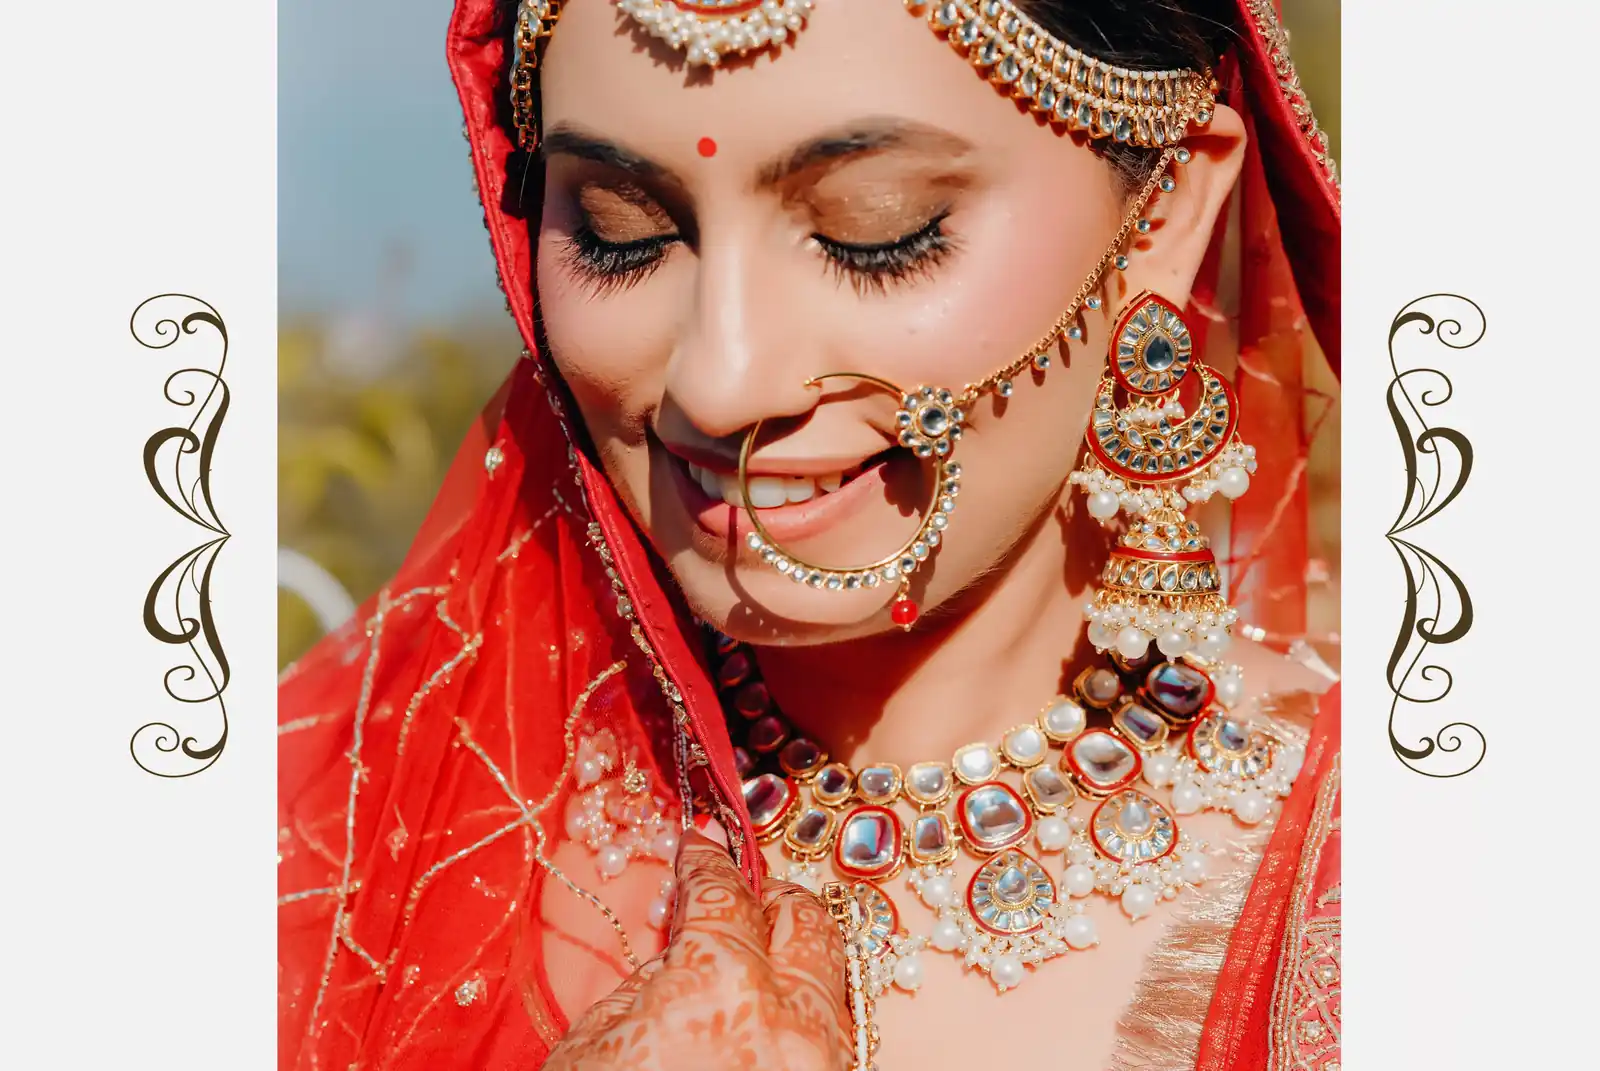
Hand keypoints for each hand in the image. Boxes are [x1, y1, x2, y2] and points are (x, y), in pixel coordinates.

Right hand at [545, 828, 851, 1070]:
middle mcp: (790, 1016)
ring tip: (755, 966)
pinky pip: (835, 1039)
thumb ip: (650, 980)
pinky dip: (807, 1019)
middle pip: (806, 920)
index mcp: (718, 983)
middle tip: (740, 899)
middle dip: (772, 900)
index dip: (704, 864)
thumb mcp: (595, 1044)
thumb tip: (681, 950)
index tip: (695, 852)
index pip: (722, 892)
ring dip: (797, 961)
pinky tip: (769, 1028)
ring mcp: (824, 1067)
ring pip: (834, 981)